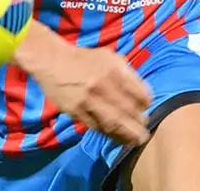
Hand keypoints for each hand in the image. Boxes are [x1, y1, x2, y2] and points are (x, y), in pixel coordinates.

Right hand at [13, 22, 152, 145]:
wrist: (53, 61)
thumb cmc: (85, 59)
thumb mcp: (111, 57)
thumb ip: (127, 74)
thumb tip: (141, 94)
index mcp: (116, 70)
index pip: (140, 94)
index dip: (146, 105)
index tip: (145, 110)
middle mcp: (104, 85)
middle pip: (129, 112)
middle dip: (139, 125)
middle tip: (143, 134)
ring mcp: (89, 100)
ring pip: (113, 123)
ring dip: (126, 135)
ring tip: (133, 142)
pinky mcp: (76, 111)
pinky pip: (96, 126)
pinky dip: (108, 133)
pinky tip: (115, 137)